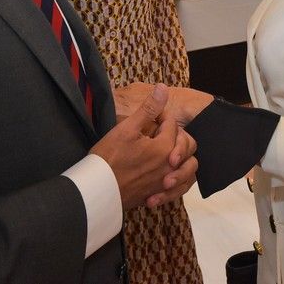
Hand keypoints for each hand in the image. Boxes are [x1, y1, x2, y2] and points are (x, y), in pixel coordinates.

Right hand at [91, 84, 197, 208]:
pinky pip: (177, 189)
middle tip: (156, 133)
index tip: (149, 116)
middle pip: (186, 145)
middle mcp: (170, 166)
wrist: (96, 190)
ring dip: (180, 159)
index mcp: (165, 148)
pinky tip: (162, 176)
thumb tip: (163, 88)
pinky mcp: (158, 195)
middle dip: (175, 135)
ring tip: (166, 154)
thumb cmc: (109, 158)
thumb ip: (149, 109)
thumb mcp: (127, 128)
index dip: (161, 116)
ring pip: (187, 170)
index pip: (172, 124)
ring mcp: (165, 183)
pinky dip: (175, 182)